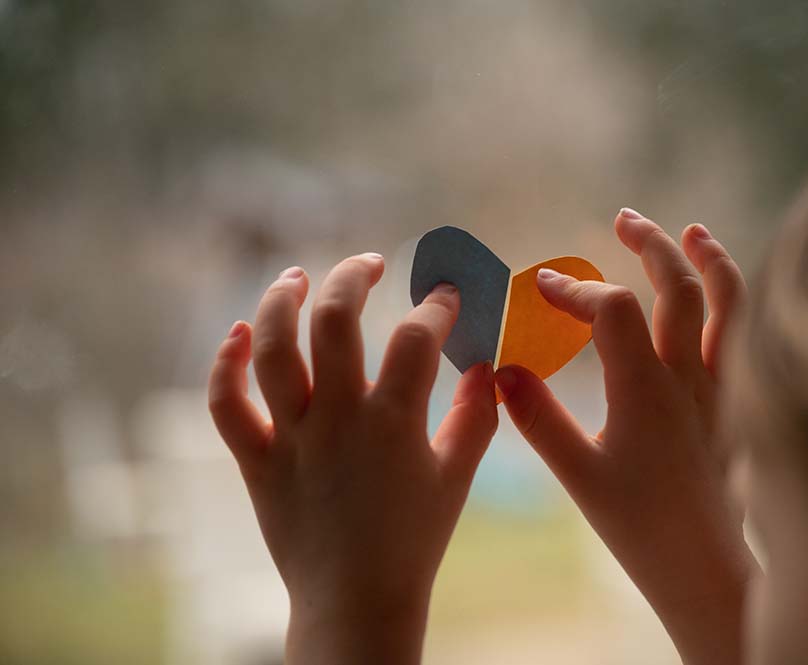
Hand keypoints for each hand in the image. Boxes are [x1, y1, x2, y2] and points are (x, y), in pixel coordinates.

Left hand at [208, 255, 497, 664]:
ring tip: (296, 276)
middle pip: (335, 320)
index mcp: (393, 422)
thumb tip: (486, 365)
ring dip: (281, 300)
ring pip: (272, 348)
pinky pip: (226, 406)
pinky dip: (225, 365)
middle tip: (370, 263)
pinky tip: (240, 332)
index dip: (435, 305)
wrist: (357, 603)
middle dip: (353, 276)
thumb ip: (476, 416)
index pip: (416, 337)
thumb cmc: (414, 541)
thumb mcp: (456, 477)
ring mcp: (292, 438)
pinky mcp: (257, 460)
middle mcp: (338, 419)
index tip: (443, 296)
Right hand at [496, 210, 756, 664]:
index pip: (611, 307)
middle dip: (650, 244)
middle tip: (625, 218)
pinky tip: (721, 298)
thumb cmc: (642, 528)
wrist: (708, 569)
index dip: (573, 287)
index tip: (540, 285)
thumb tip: (504, 370)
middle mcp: (691, 376)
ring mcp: (724, 388)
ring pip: (729, 304)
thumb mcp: (579, 475)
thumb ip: (538, 418)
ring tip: (693, 232)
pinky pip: (745, 336)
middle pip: (678, 286)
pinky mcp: (740, 405)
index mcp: (646, 388)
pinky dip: (734, 302)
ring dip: (710, 261)